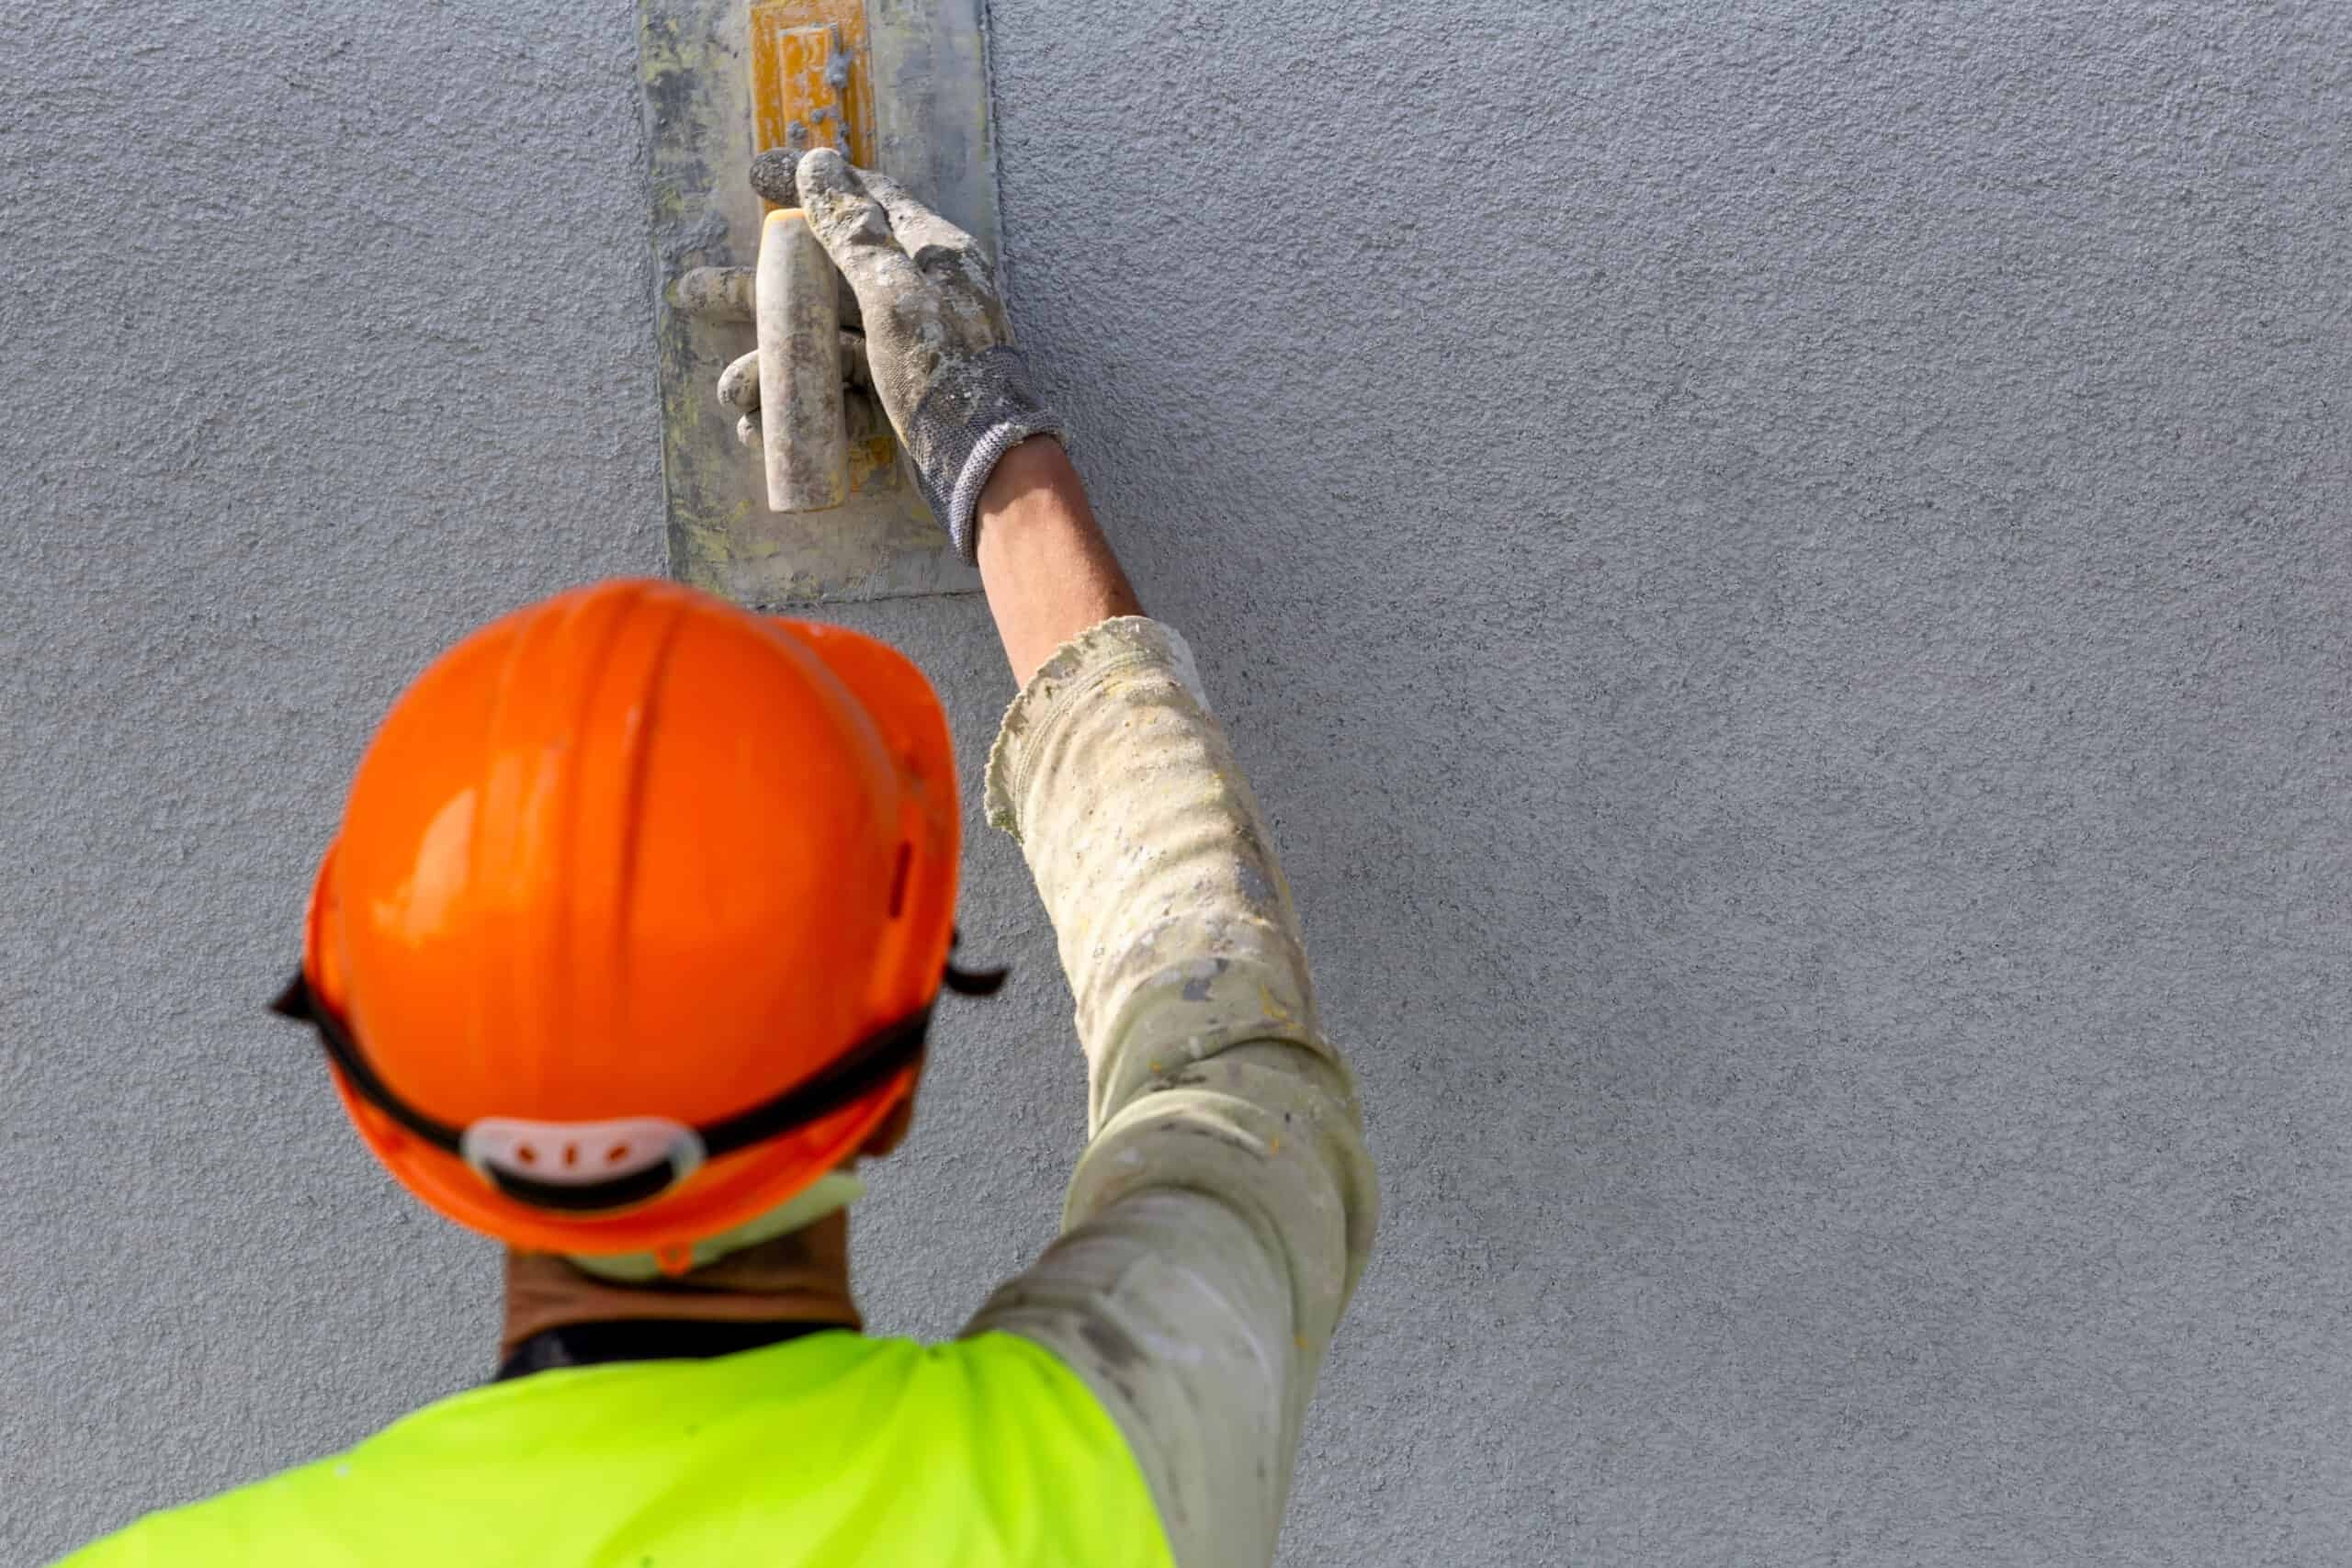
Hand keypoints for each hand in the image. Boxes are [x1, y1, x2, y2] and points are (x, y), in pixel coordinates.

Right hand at [714, 147, 1064, 560]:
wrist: (983, 468)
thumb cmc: (945, 373)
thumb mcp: (895, 293)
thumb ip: (855, 232)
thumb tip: (818, 164)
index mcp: (926, 256)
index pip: (864, 199)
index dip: (807, 183)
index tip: (754, 176)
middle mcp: (912, 295)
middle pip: (819, 279)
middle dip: (752, 294)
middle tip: (689, 291)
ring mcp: (899, 349)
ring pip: (816, 343)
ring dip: (767, 367)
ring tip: (733, 395)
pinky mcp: (890, 397)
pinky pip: (832, 391)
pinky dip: (796, 406)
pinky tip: (759, 428)